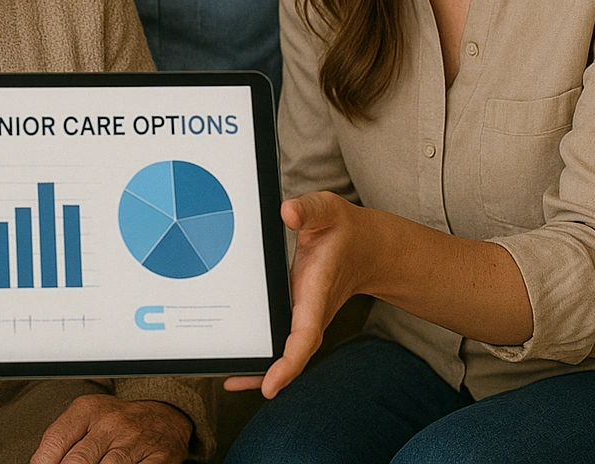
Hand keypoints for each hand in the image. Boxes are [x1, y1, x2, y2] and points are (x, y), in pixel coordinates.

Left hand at [30, 395, 191, 463]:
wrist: (164, 418)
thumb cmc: (118, 423)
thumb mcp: (87, 419)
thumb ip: (62, 440)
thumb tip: (40, 462)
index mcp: (87, 411)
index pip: (55, 442)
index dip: (45, 463)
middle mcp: (110, 424)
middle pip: (77, 462)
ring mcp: (133, 442)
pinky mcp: (156, 459)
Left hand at [223, 191, 373, 398]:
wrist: (366, 247)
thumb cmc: (342, 228)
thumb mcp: (327, 210)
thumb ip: (309, 210)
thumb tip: (288, 213)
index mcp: (316, 290)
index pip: (305, 333)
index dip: (289, 362)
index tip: (271, 385)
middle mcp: (312, 311)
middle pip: (293, 354)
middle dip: (267, 373)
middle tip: (232, 380)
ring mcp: (306, 317)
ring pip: (287, 352)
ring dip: (261, 368)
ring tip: (228, 377)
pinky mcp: (299, 315)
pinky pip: (284, 342)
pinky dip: (265, 355)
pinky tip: (239, 362)